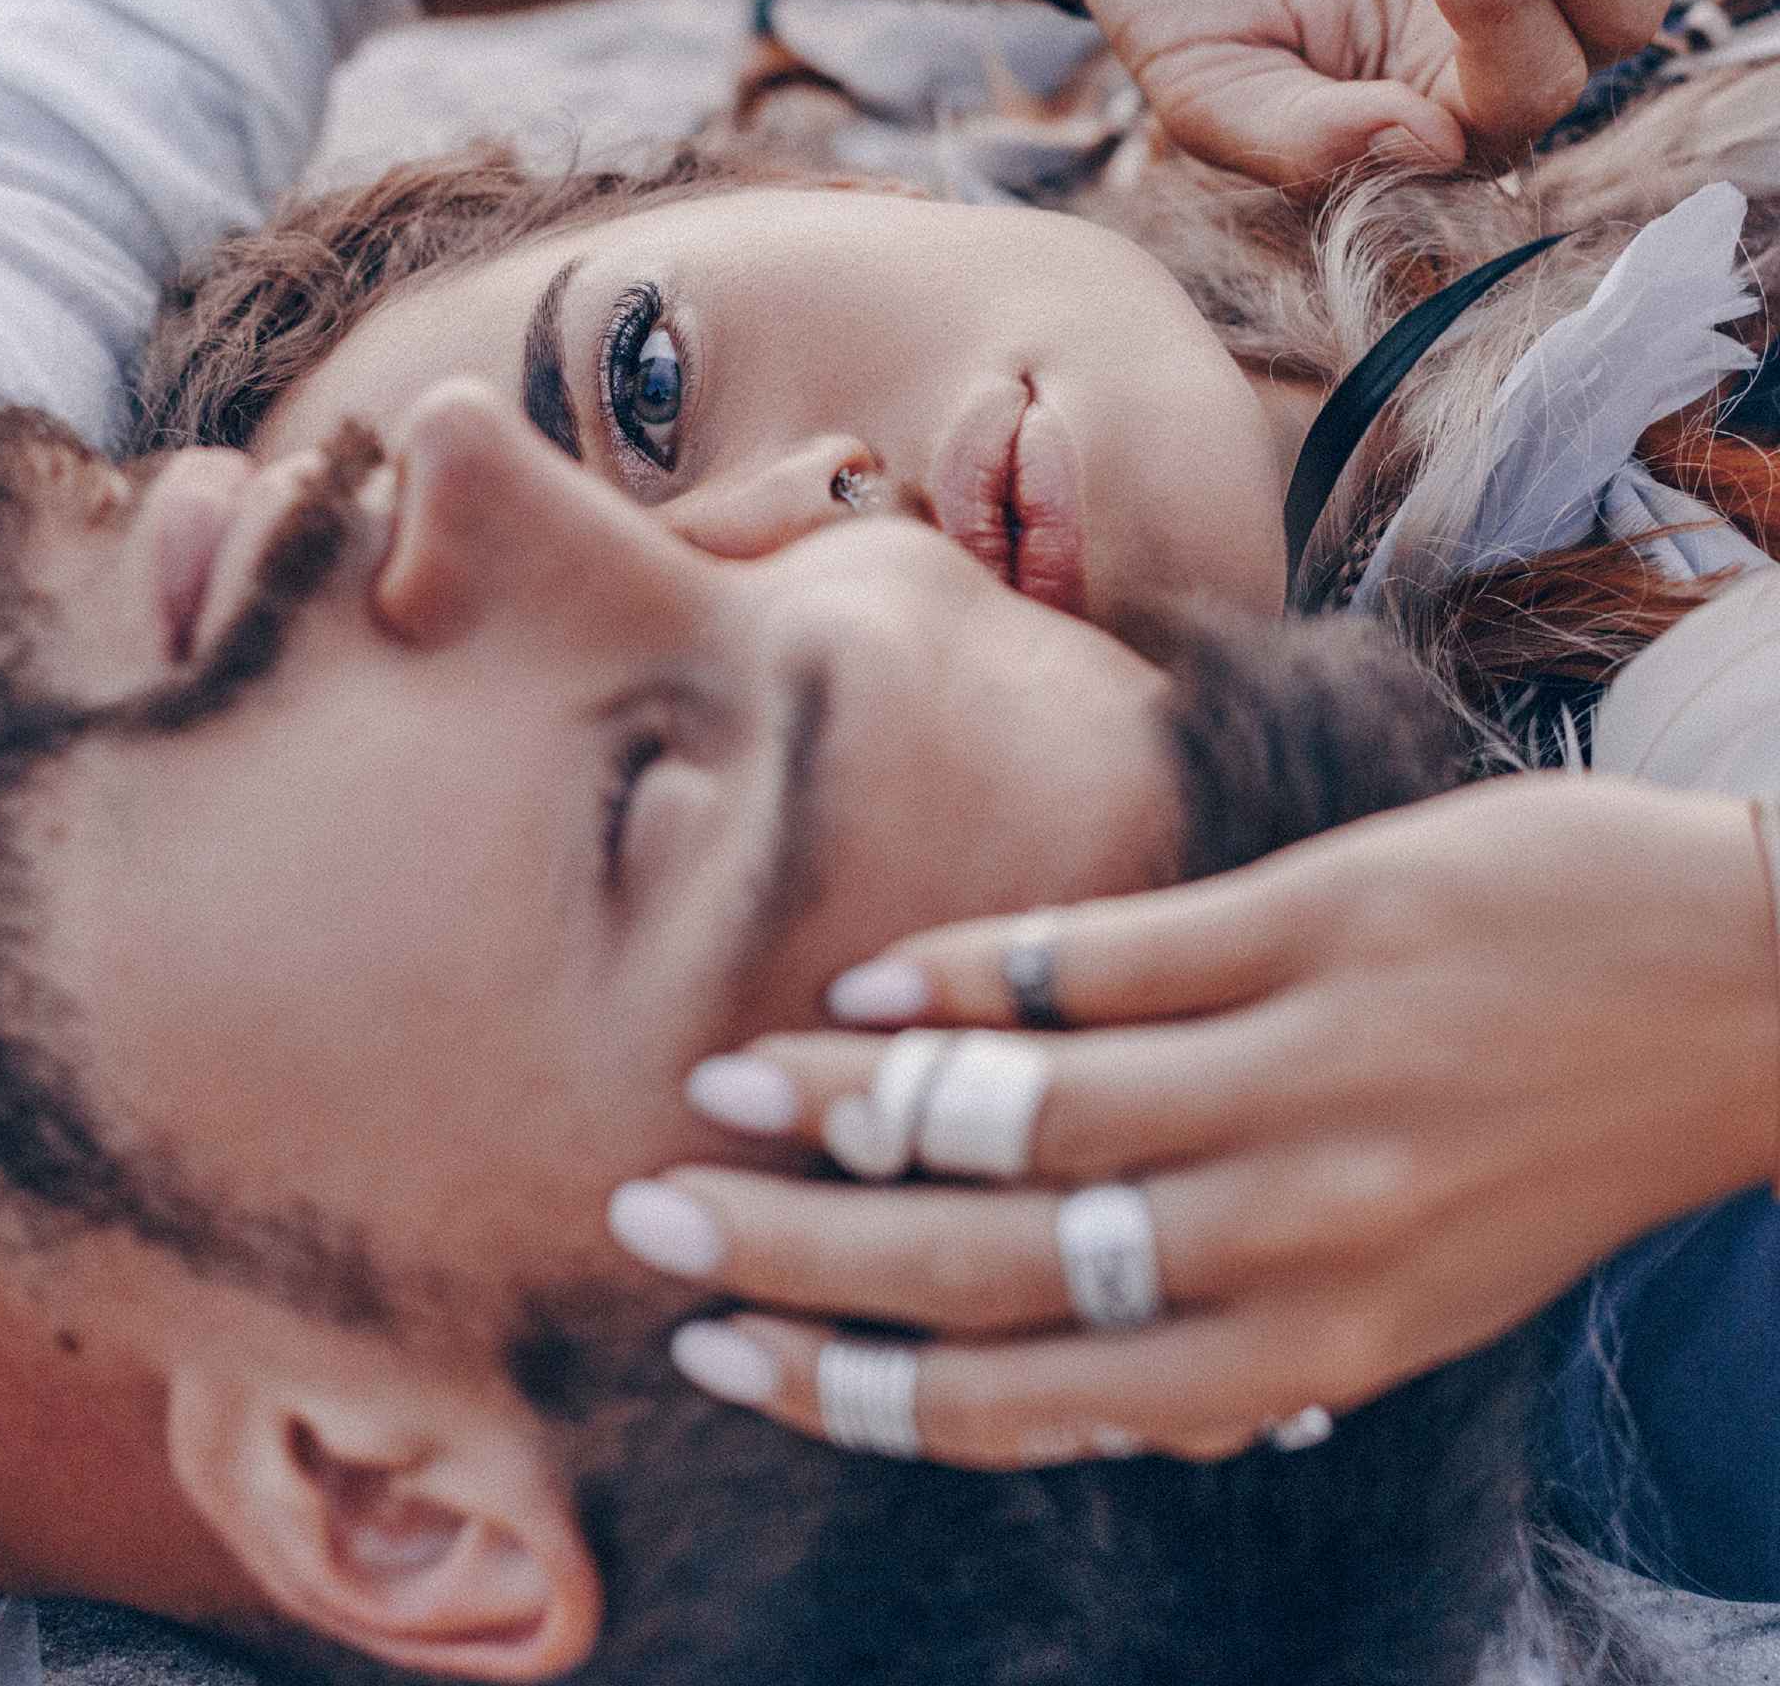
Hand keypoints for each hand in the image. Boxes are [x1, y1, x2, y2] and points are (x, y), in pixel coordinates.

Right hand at [610, 779, 1779, 1465]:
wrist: (1748, 992)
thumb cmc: (1558, 1147)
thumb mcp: (1414, 1300)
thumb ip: (1250, 1344)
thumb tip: (1085, 1378)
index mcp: (1303, 1350)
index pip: (1020, 1397)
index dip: (847, 1387)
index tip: (730, 1357)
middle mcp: (1284, 1236)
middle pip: (979, 1263)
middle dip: (791, 1254)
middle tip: (658, 1219)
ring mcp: (1293, 1075)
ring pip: (1013, 1110)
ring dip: (843, 1100)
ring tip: (728, 1083)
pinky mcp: (1308, 930)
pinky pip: (1094, 965)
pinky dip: (964, 979)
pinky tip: (872, 986)